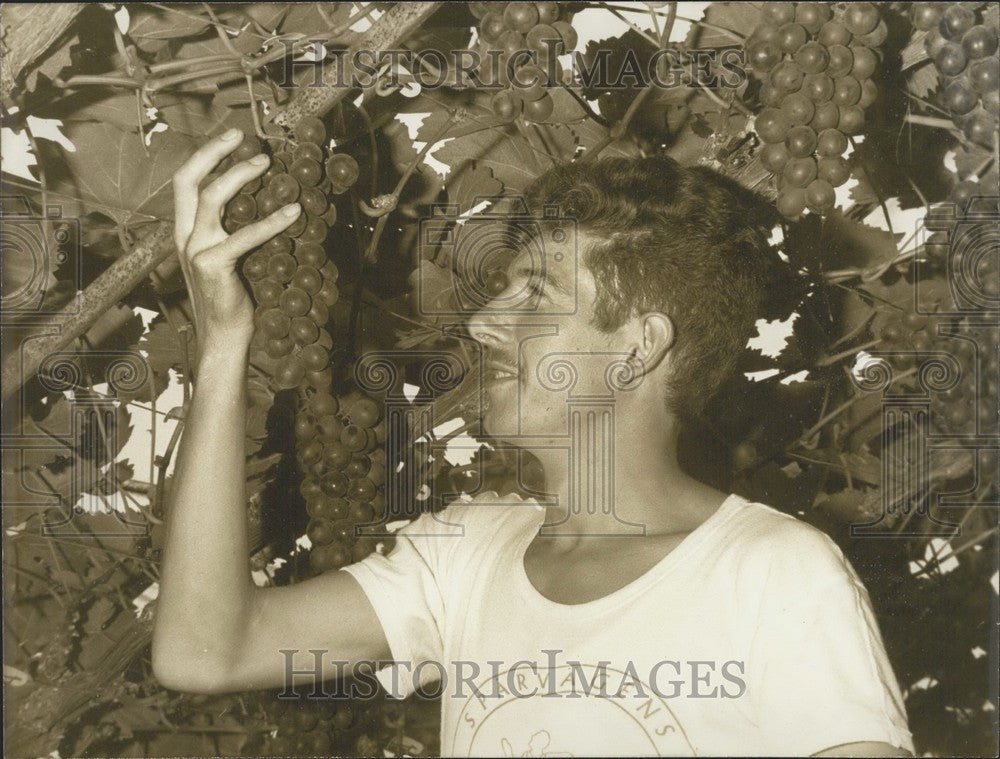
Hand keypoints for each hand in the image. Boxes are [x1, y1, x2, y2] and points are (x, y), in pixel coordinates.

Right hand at [172, 128, 300, 347]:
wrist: (223, 338)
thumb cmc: (232, 300)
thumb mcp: (229, 259)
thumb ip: (235, 233)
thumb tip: (269, 205)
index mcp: (186, 233)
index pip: (185, 184)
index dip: (205, 156)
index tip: (231, 139)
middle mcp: (185, 237)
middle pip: (188, 180)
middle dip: (213, 152)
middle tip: (242, 137)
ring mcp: (196, 250)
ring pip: (212, 198)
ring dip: (240, 175)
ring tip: (267, 164)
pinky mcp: (213, 266)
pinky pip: (244, 236)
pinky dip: (272, 222)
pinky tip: (294, 213)